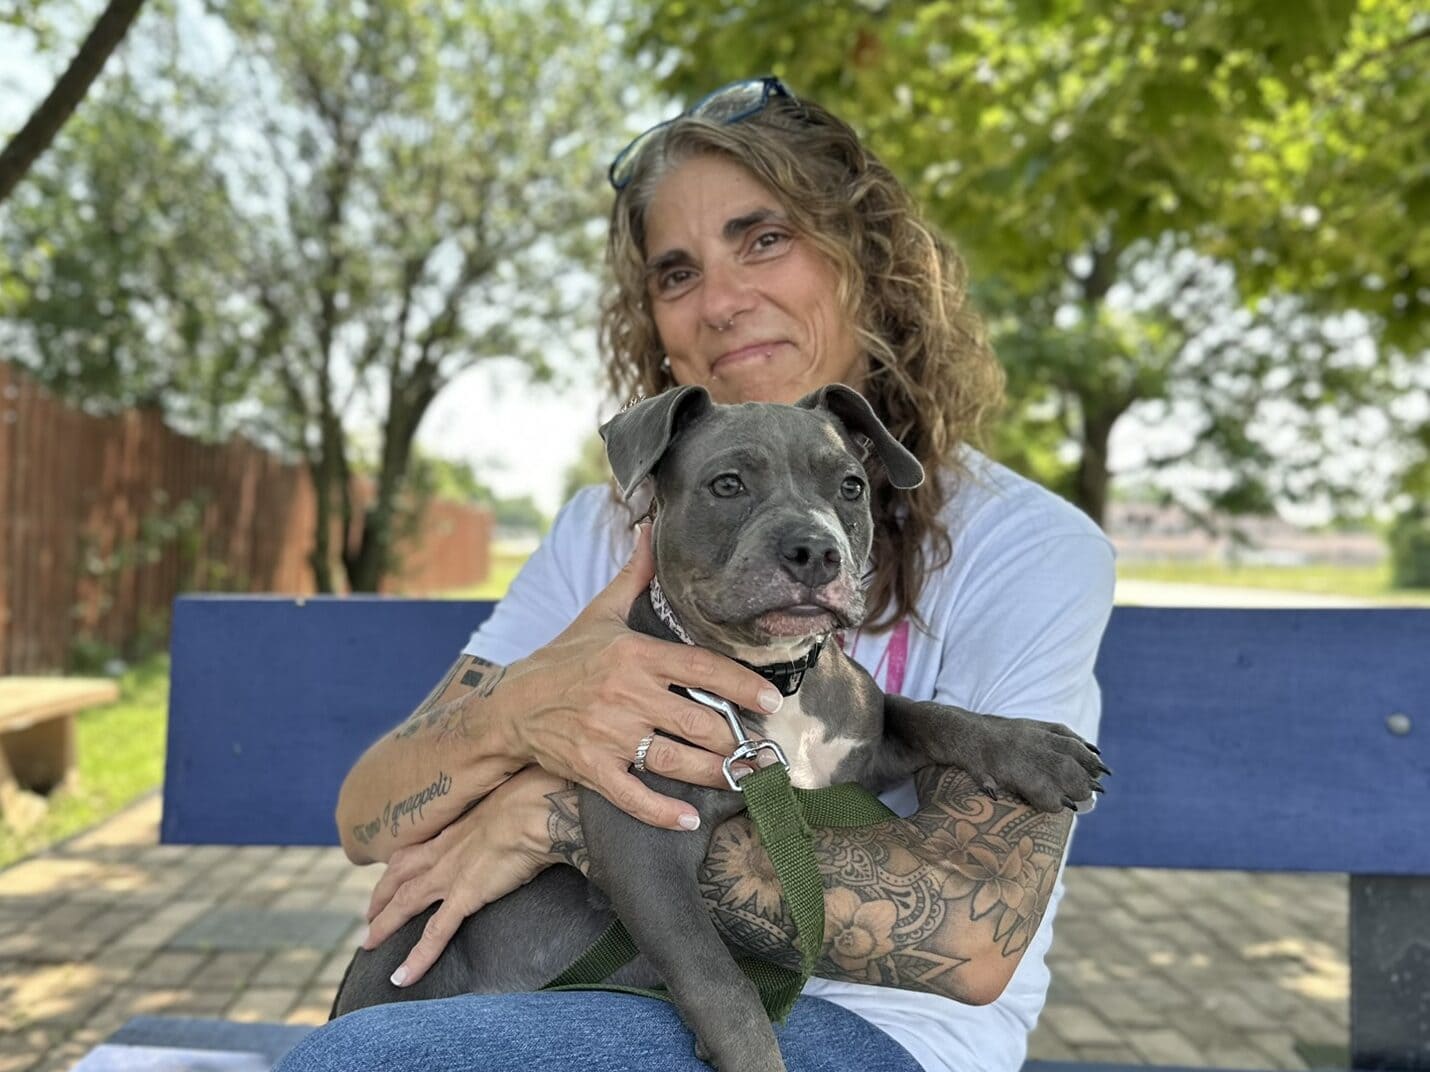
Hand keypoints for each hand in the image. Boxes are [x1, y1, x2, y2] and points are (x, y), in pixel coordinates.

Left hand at [361, 766, 566, 987]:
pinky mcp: (465, 896)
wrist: (539, 808)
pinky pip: (435, 933)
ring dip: (384, 925)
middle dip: (380, 896)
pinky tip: (402, 977)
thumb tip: (528, 813)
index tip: (391, 876)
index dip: (401, 865)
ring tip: (368, 945)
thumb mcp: (517, 801)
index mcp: (458, 829)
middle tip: (368, 916)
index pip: (418, 849)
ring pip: (405, 903)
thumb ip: (513, 812)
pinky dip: (417, 957)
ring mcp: (451, 874)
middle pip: (400, 876)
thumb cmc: (538, 797)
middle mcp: (446, 851)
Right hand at [500, 523, 784, 830]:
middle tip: (765, 750)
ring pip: (674, 758)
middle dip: (736, 738)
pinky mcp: (591, 767)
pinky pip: (633, 794)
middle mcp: (626, 693)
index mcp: (635, 655)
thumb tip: (650, 529)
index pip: (702, 668)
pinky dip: (662, 810)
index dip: (742, 686)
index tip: (771, 701)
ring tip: (744, 779)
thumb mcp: (598, 613)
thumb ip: (633, 576)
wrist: (510, 705)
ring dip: (715, 774)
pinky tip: (688, 818)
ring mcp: (608, 733)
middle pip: (697, 719)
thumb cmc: (563, 659)